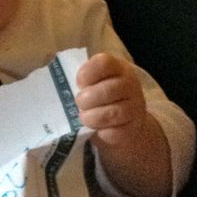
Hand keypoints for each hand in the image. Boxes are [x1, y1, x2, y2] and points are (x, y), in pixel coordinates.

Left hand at [76, 52, 170, 196]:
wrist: (127, 124)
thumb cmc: (103, 99)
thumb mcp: (96, 83)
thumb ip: (85, 80)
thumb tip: (61, 85)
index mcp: (119, 68)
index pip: (104, 63)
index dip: (87, 73)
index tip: (79, 84)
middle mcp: (130, 85)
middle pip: (107, 90)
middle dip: (86, 99)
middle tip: (80, 104)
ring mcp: (135, 108)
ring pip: (111, 113)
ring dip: (91, 117)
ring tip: (85, 118)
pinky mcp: (133, 130)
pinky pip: (114, 133)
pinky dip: (102, 133)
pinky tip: (98, 130)